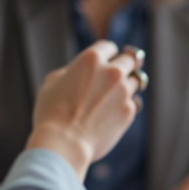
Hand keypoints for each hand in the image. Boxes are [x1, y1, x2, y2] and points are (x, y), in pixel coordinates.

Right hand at [26, 41, 145, 178]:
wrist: (63, 143)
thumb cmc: (51, 113)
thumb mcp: (53, 81)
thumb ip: (72, 70)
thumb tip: (81, 71)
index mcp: (91, 59)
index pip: (108, 46)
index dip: (107, 53)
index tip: (107, 59)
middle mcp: (112, 72)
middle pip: (130, 60)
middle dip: (125, 64)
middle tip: (124, 69)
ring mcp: (124, 92)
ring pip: (137, 81)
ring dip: (128, 84)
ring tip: (119, 92)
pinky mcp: (129, 111)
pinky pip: (134, 102)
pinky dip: (126, 105)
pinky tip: (114, 111)